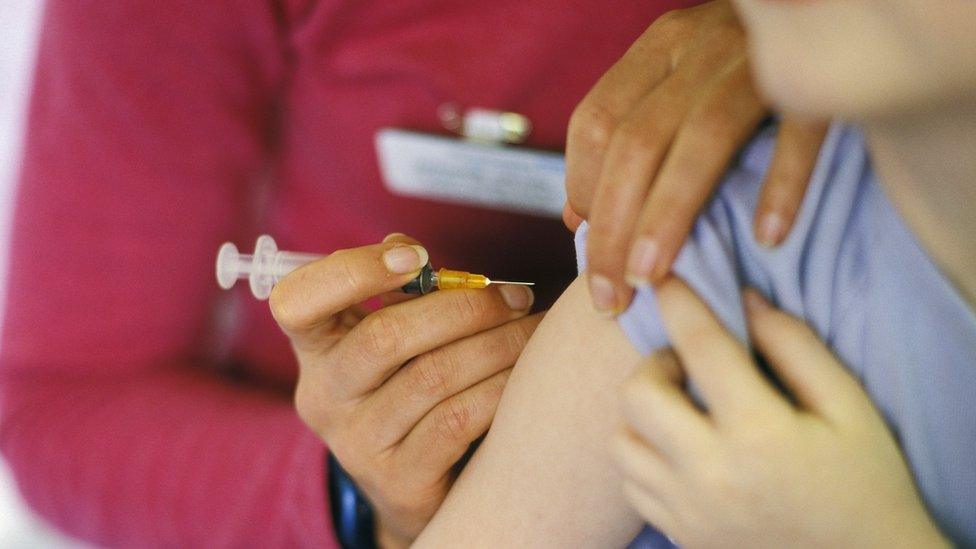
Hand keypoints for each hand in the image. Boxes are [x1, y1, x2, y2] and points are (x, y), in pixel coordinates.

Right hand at [269, 234, 537, 547]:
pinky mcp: (398, 481)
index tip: (416, 257)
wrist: (416, 488)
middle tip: (517, 298)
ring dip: (497, 345)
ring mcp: (356, 444)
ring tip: (534, 331)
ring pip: (433, 377)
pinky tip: (526, 376)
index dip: (353, 271)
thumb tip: (409, 251)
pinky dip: (500, 388)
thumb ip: (398, 292)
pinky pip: (458, 421)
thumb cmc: (410, 388)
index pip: (297, 301)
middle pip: (386, 337)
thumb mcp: (391, 339)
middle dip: (464, 308)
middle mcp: (324, 396)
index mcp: (315, 348)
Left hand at [564, 0, 827, 313]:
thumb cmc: (743, 66)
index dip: (581, 191)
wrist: (833, 13)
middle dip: (612, 227)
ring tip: (652, 278)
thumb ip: (629, 139)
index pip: (595, 122)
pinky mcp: (819, 73)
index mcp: (660, 47)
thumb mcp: (678, 84)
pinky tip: (767, 238)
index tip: (588, 251)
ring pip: (700, 138)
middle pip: (636, 141)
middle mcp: (700, 44)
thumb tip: (577, 218)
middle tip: (609, 297)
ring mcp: (758, 56)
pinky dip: (783, 184)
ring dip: (668, 216)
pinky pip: (799, 130)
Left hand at [613, 280, 948, 547]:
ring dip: (643, 413)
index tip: (667, 277)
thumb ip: (796, 348)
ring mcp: (687, 509)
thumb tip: (743, 301)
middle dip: (656, 363)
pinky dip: (643, 455)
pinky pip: (630, 482)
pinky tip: (677, 449)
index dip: (680, 301)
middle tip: (688, 364)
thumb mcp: (849, 408)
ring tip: (680, 410)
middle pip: (638, 393)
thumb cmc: (864, 483)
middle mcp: (710, 472)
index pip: (701, 346)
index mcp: (759, 433)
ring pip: (621, 440)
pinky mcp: (678, 534)